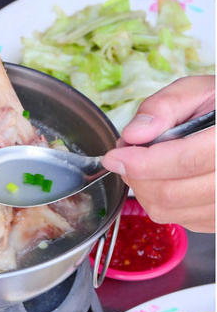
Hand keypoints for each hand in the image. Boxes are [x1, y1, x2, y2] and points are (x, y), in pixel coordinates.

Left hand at [101, 76, 214, 232]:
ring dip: (143, 189)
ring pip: (168, 210)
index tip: (114, 156)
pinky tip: (164, 179)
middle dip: (136, 175)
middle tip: (126, 154)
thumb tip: (134, 134)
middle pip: (171, 192)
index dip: (143, 162)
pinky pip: (177, 219)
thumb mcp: (197, 92)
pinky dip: (159, 201)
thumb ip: (165, 106)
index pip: (187, 161)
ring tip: (145, 164)